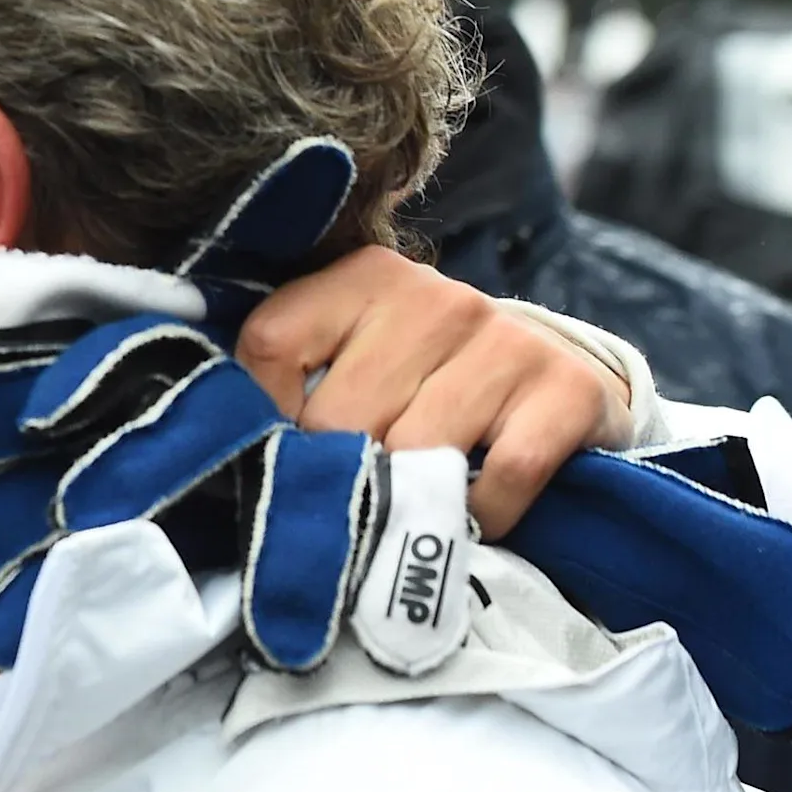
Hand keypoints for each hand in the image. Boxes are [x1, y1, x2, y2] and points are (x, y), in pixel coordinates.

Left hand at [237, 245, 633, 533]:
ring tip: (415, 500)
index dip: (262, 412)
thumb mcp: (356, 360)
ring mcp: (504, 339)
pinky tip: (476, 511)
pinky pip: (501, 477)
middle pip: (339, 414)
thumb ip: (293, 385)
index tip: (277, 450)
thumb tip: (226, 444)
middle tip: (355, 490)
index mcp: (363, 278)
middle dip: (339, 469)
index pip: (273, 342)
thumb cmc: (427, 381)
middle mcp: (434, 297)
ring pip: (415, 450)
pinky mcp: (565, 390)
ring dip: (409, 498)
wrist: (559, 382)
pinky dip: (483, 513)